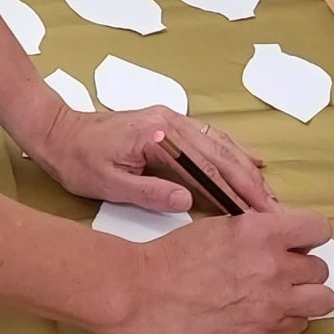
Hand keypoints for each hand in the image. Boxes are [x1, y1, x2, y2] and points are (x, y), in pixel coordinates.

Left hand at [20, 99, 272, 216]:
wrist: (56, 131)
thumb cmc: (78, 160)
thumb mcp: (107, 184)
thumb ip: (149, 192)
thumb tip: (188, 202)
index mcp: (159, 135)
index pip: (208, 166)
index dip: (236, 190)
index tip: (260, 212)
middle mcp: (171, 122)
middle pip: (221, 153)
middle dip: (251, 182)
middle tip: (276, 211)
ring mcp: (171, 121)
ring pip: (220, 144)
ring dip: (246, 169)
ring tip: (269, 196)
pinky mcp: (168, 125)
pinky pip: (209, 139)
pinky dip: (232, 154)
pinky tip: (251, 165)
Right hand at [121, 204, 333, 333]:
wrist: (146, 293)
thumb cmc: (177, 255)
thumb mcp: (223, 226)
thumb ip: (260, 230)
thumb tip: (287, 238)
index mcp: (263, 233)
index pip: (319, 230)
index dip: (309, 237)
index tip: (299, 244)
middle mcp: (274, 267)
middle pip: (321, 269)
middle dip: (303, 269)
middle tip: (281, 273)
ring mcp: (272, 305)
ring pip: (322, 301)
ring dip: (306, 297)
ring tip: (285, 296)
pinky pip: (300, 326)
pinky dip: (289, 320)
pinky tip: (267, 313)